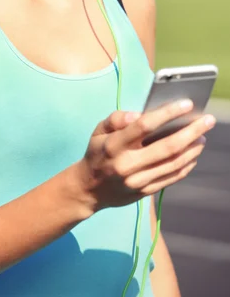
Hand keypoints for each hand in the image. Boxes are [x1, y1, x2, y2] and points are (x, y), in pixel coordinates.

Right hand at [74, 99, 215, 211]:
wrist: (88, 188)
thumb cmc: (97, 152)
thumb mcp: (98, 130)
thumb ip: (116, 119)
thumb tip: (138, 114)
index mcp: (113, 145)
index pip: (144, 126)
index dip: (167, 113)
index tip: (187, 104)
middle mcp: (126, 164)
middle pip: (166, 147)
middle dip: (191, 132)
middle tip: (207, 120)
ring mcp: (136, 181)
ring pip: (172, 164)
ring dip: (192, 149)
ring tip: (202, 136)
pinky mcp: (144, 192)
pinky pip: (171, 178)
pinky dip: (186, 166)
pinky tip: (193, 155)